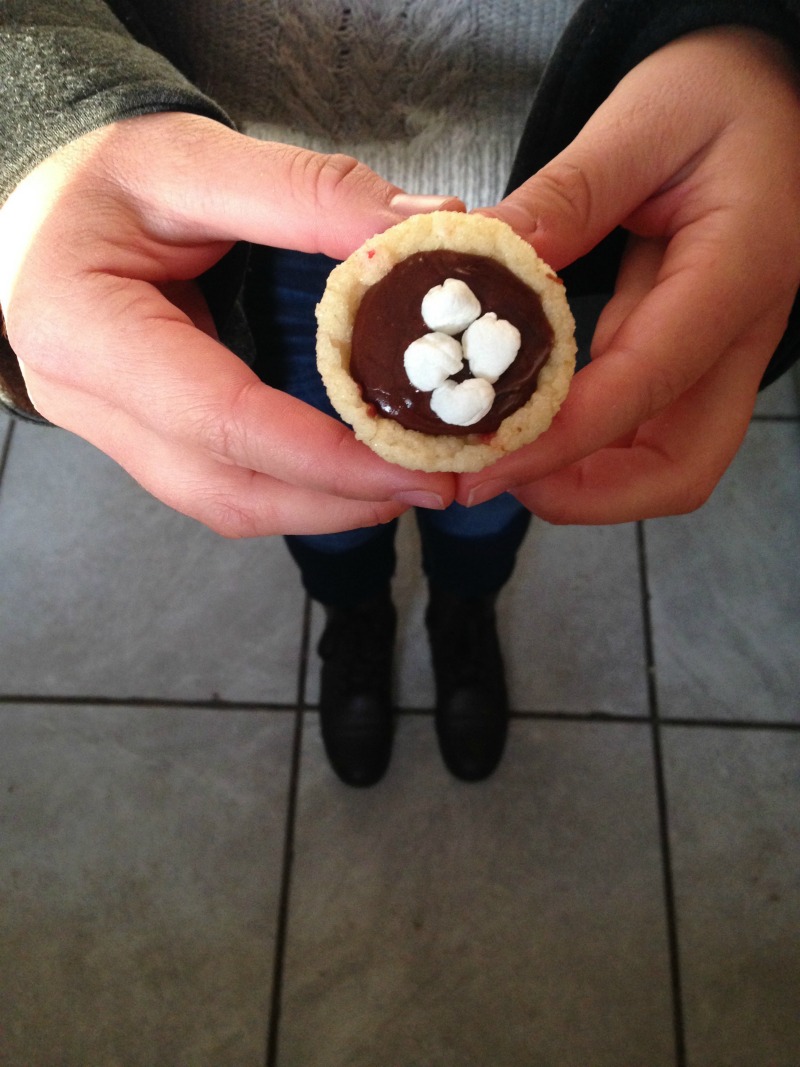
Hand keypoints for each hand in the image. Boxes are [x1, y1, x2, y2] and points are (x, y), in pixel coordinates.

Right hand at [0, 113, 458, 534]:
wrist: (40, 199)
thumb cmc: (99, 172)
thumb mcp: (194, 158)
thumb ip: (308, 194)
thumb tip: (426, 226)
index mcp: (84, 330)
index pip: (220, 420)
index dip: (324, 454)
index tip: (413, 460)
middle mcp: (86, 400)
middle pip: (226, 490)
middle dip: (338, 500)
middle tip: (434, 484)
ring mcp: (110, 430)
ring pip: (225, 503)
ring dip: (322, 507)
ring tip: (407, 484)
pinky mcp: (142, 437)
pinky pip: (222, 485)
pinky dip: (295, 489)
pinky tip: (352, 472)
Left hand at [462, 27, 799, 522]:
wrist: (769, 94)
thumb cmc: (721, 92)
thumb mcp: (644, 121)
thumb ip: (566, 197)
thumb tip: (479, 263)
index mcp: (739, 272)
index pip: (647, 382)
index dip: (561, 438)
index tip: (482, 460)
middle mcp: (740, 333)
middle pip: (680, 467)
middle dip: (583, 493)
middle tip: (489, 478)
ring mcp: (720, 353)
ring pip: (661, 458)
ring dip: (577, 477)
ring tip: (490, 457)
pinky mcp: (693, 355)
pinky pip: (641, 423)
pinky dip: (580, 440)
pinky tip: (519, 420)